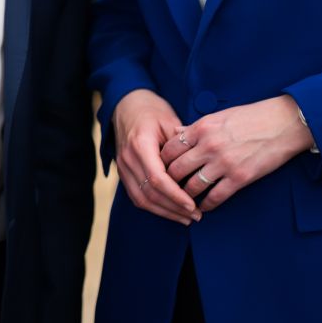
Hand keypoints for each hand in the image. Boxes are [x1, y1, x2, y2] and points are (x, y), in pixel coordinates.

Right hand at [111, 89, 197, 224]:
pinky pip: (136, 196)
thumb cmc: (152, 110)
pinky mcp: (123, 172)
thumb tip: (198, 168)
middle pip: (150, 193)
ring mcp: (123, 166)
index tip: (193, 206)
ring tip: (186, 218)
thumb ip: (181, 145)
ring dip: (164, 212)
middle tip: (196, 216)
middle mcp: (128, 158)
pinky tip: (170, 211)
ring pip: (141, 199)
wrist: (126, 104)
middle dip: (174, 208)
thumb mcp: (169, 120)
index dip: (176, 196)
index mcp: (140, 144)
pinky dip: (153, 207)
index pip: (158, 179)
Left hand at [160, 96, 313, 212]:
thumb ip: (196, 127)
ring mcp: (224, 163)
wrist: (283, 123)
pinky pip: (215, 197)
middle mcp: (209, 145)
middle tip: (166, 189)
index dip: (161, 161)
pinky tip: (204, 207)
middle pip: (176, 170)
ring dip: (185, 196)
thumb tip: (175, 133)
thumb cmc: (251, 117)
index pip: (169, 148)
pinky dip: (207, 205)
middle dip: (168, 181)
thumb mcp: (219, 116)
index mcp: (202, 128)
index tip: (160, 169)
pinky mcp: (240, 177)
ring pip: (192, 186)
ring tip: (183, 200)